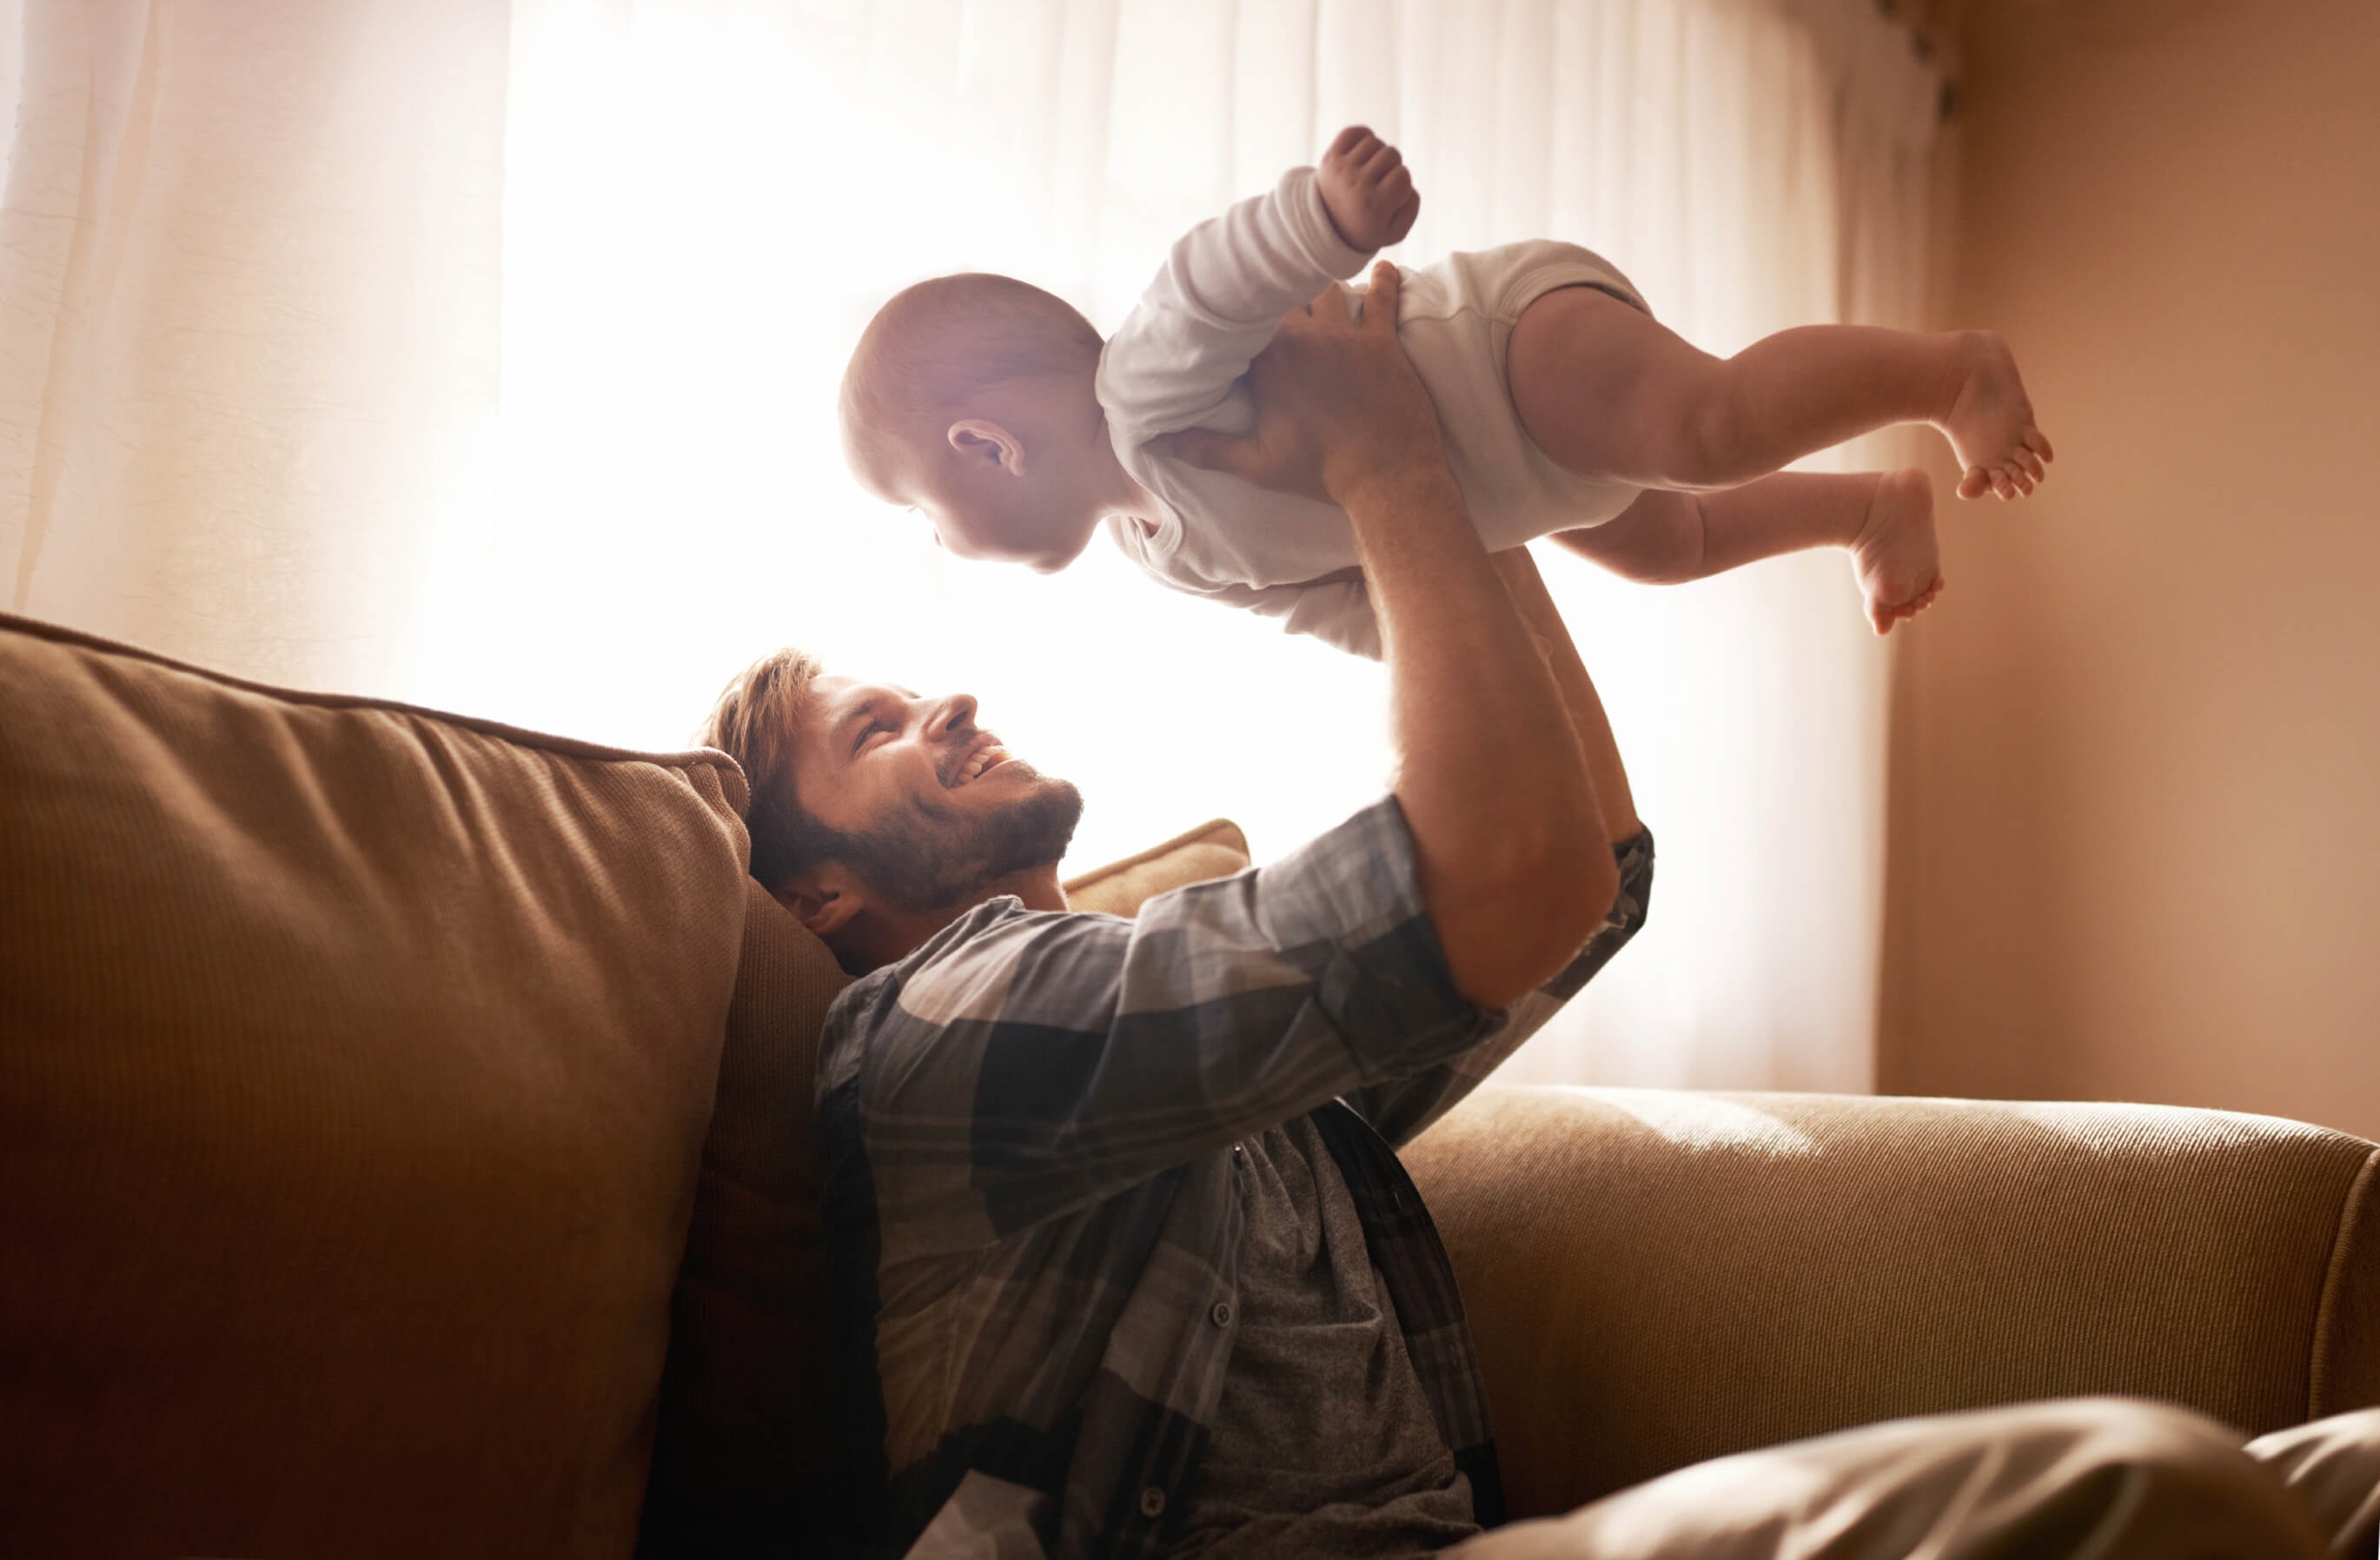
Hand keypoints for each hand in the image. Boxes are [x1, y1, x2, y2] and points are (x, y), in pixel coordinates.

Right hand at [1148, 261, 1444, 505]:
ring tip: (1313, 275)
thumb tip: (1155, 442)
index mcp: (1267, 361)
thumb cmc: (1321, 471)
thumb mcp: (1256, 465)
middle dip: (1272, 291)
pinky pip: (1383, 299)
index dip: (1233, 310)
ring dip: (1318, 285)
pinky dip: (1383, 282)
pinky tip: (1384, 267)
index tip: (1226, 303)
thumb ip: (1204, 448)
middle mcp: (1303, 336)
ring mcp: (1345, 334)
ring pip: (1326, 289)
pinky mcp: (1382, 340)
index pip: (1240, 319)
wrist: (1386, 476)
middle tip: (1267, 281)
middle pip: (1281, 296)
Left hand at [1316, 125, 1419, 250]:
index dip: (1403, 184)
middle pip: (1391, 154)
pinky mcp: (1330, 158)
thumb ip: (1412, 205)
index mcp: (1374, 205)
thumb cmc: (1368, 227)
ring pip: (1374, 141)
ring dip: (1377, 154)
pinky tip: (1362, 155)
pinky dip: (1363, 138)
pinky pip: (1354, 132)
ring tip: (1370, 170)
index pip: (1403, 175)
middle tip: (1380, 182)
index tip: (1392, 195)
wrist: (1328, 226)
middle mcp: (1356, 185)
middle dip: (1392, 167)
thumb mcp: (1395, 231)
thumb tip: (1403, 175)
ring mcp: (1341, 169)